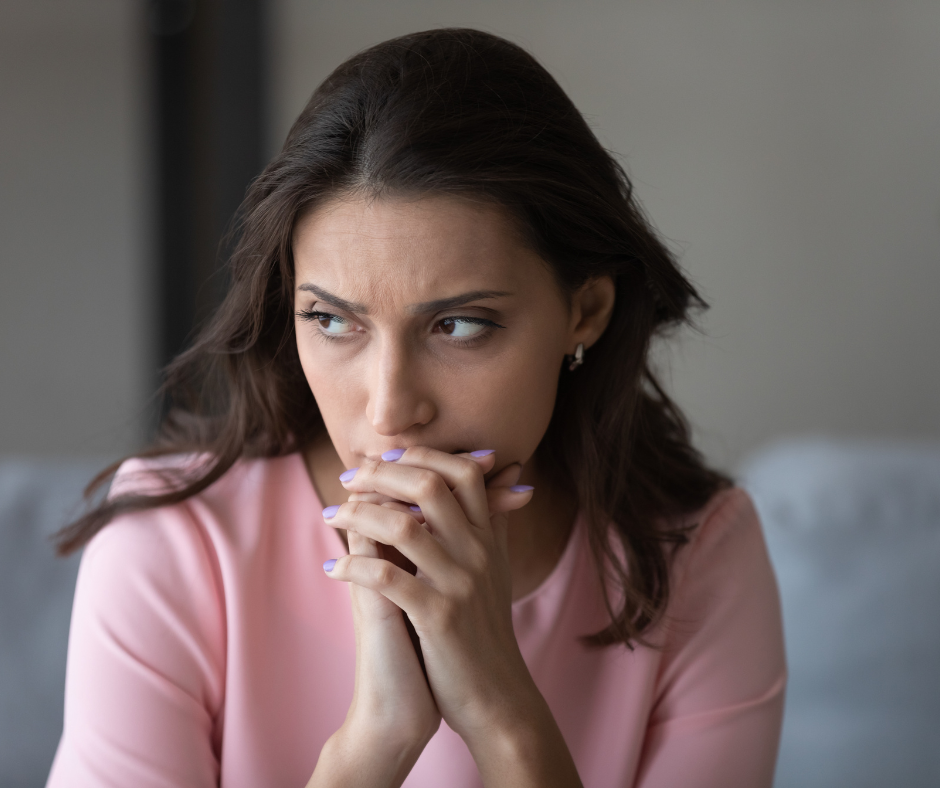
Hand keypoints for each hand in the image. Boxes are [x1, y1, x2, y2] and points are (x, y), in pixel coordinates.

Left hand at [323, 448, 542, 746]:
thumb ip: (495, 522)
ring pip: (404, 525)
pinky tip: (332, 566)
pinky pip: (387, 577)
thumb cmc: (486, 632)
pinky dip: (354, 565)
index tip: (384, 460)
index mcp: (488, 539)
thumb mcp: (497, 570)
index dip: (421, 456)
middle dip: (381, 474)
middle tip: (348, 478)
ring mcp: (459, 584)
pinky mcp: (439, 617)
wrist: (497, 697)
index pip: (463, 473)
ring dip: (358, 514)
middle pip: (430, 485)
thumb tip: (509, 474)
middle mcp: (478, 553)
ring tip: (331, 514)